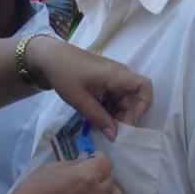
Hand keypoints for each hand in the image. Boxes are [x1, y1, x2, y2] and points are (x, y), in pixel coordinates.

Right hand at [5, 152, 122, 193]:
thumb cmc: (35, 188)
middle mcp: (96, 193)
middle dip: (103, 171)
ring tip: (100, 187)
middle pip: (111, 178)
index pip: (106, 162)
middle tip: (90, 170)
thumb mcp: (52, 167)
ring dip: (111, 190)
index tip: (91, 157)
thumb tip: (86, 158)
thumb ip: (73, 163)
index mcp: (87, 176)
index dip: (99, 157)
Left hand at [26, 37, 152, 141]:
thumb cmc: (65, 74)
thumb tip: (114, 136)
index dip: (143, 106)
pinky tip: (99, 118)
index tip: (129, 122)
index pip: (144, 87)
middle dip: (127, 117)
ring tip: (103, 126)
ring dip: (117, 115)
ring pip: (125, 100)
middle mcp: (119, 75)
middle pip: (134, 98)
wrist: (50, 57)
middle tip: (111, 132)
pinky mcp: (106, 82)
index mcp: (116, 75)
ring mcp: (113, 78)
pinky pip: (115, 98)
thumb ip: (98, 118)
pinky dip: (110, 109)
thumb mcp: (79, 99)